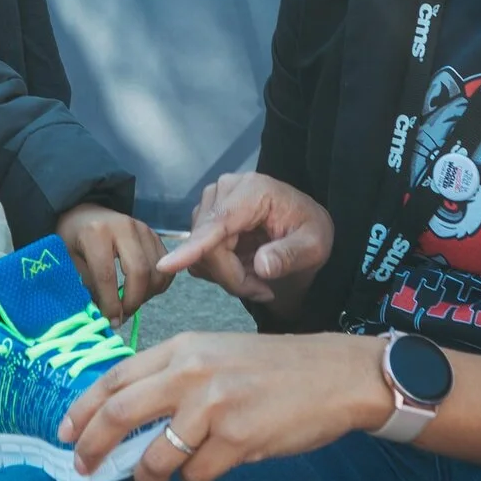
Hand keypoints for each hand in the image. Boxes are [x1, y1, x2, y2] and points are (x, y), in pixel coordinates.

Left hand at [57, 204, 172, 324]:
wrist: (86, 213)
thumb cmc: (73, 239)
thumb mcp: (68, 261)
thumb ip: (85, 285)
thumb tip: (104, 315)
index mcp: (97, 232)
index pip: (108, 275)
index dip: (111, 304)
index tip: (111, 322)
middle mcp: (124, 227)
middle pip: (140, 272)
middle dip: (133, 301)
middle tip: (123, 316)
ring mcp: (144, 229)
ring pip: (157, 271)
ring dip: (147, 295)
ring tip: (130, 303)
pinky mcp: (155, 235)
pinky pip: (166, 268)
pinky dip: (158, 286)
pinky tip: (142, 291)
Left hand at [59, 328, 386, 480]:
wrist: (336, 375)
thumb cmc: (278, 367)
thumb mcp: (220, 353)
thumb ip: (176, 376)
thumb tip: (128, 418)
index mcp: (185, 347)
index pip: (116, 376)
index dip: (83, 408)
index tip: (66, 433)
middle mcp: (193, 372)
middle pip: (119, 413)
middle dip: (92, 446)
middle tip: (83, 468)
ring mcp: (215, 405)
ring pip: (155, 456)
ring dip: (147, 477)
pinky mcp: (238, 438)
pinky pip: (195, 474)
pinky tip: (208, 471)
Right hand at [155, 172, 331, 313]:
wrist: (303, 229)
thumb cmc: (310, 233)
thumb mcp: (313, 246)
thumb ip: (290, 256)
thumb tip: (262, 266)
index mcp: (253, 190)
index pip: (219, 222)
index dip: (195, 247)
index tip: (167, 266)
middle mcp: (225, 190)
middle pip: (208, 247)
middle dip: (233, 277)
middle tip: (264, 290)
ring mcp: (210, 204)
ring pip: (201, 256)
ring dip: (229, 276)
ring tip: (259, 278)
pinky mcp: (203, 220)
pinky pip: (199, 258)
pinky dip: (220, 272)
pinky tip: (244, 269)